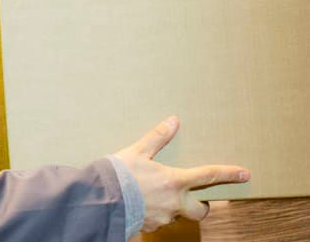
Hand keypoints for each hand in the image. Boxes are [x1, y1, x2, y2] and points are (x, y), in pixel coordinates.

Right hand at [112, 116, 249, 231]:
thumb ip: (156, 137)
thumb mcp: (136, 151)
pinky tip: (141, 204)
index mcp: (174, 181)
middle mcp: (174, 202)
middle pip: (200, 210)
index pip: (208, 176)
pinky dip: (155, 212)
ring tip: (155, 196)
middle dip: (201, 205)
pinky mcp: (150, 226)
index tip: (245, 174)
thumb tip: (173, 121)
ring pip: (178, 214)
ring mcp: (163, 217)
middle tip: (194, 197)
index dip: (228, 174)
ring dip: (173, 206)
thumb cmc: (118, 175)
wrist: (101, 200)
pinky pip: (159, 220)